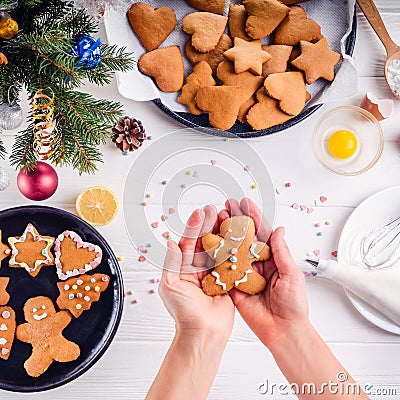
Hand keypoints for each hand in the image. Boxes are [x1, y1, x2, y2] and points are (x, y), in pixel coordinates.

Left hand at [159, 205, 234, 342]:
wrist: (203, 334)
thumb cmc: (183, 313)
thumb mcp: (171, 285)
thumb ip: (172, 262)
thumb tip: (170, 240)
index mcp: (184, 267)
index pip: (189, 242)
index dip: (194, 227)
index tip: (200, 212)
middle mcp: (199, 267)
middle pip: (205, 241)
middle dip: (210, 224)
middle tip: (216, 209)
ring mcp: (215, 272)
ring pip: (219, 248)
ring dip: (223, 232)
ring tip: (228, 216)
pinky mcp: (228, 280)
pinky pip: (232, 261)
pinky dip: (236, 248)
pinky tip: (240, 235)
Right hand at [219, 198, 309, 349]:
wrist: (283, 331)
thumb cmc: (294, 305)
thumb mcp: (292, 275)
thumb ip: (281, 252)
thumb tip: (278, 230)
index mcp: (272, 258)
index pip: (261, 233)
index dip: (253, 217)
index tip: (245, 203)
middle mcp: (257, 263)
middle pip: (243, 238)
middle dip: (234, 221)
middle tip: (225, 207)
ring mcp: (244, 274)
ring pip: (232, 250)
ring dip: (223, 235)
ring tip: (215, 219)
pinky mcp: (234, 286)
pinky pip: (224, 270)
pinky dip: (216, 257)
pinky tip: (209, 243)